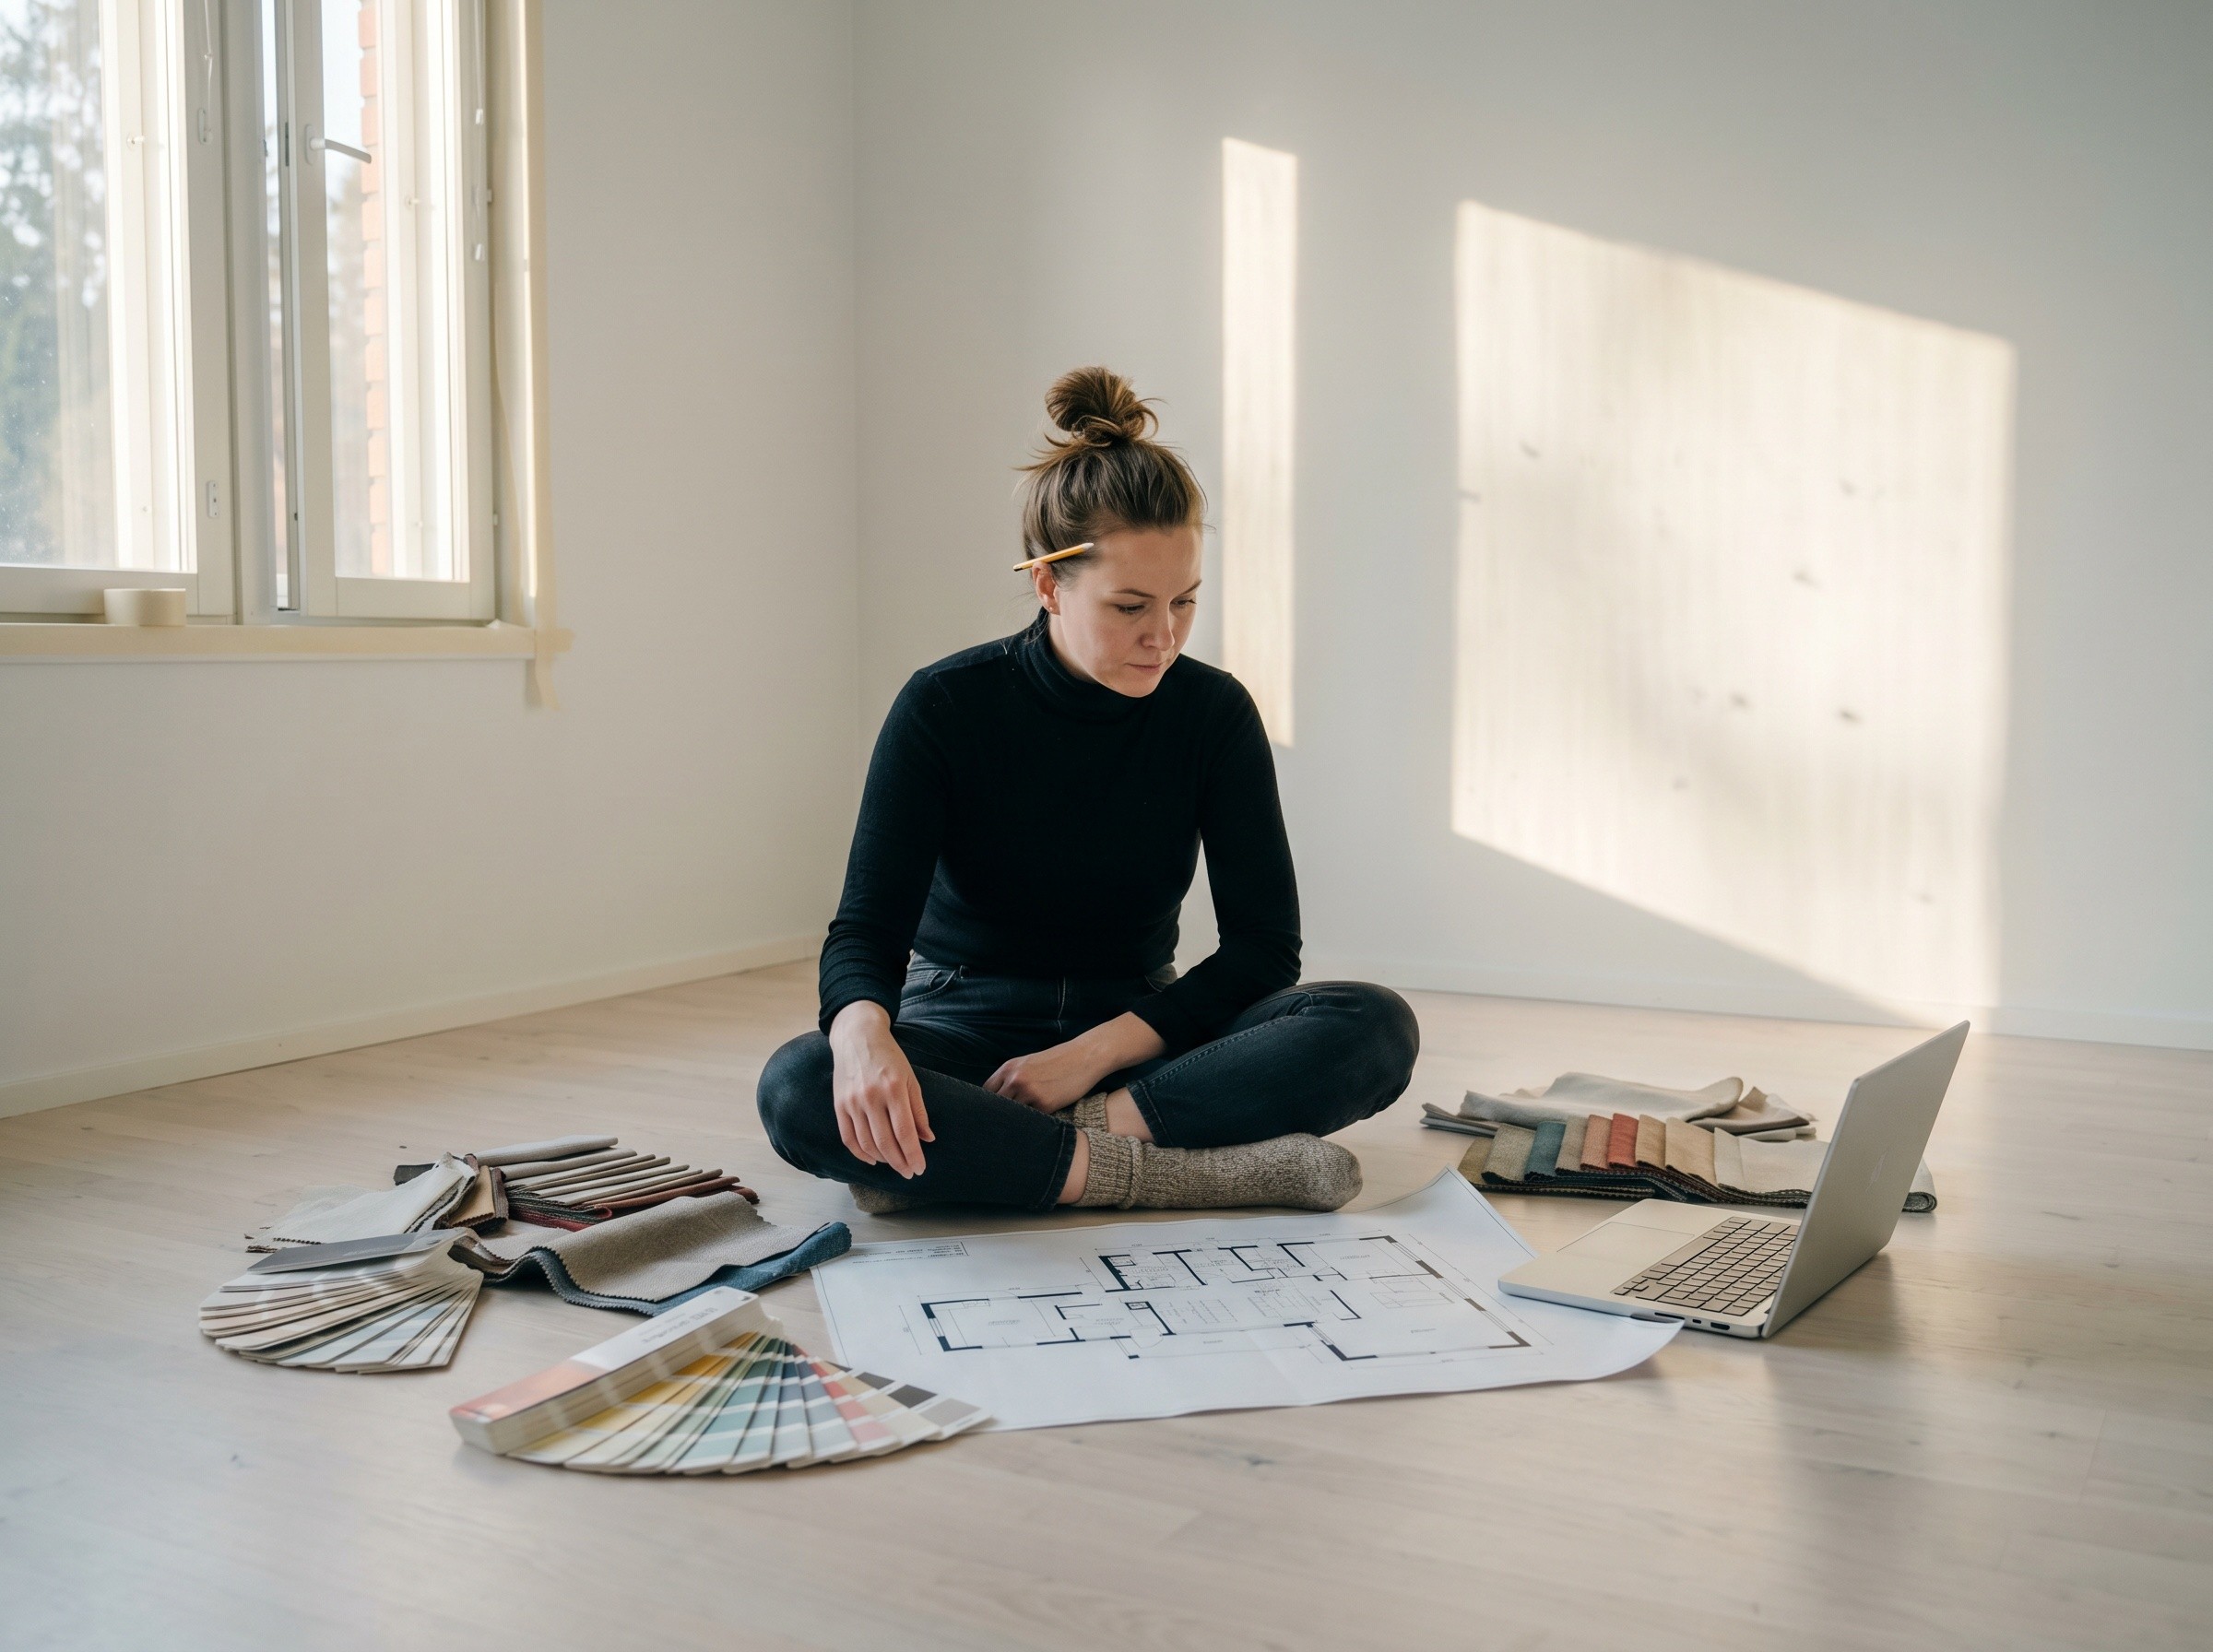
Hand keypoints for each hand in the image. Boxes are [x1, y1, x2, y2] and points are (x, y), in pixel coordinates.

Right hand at [828, 1002, 933, 1177]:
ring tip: (895, 1164)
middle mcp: (871, 1097)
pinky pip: (848, 1138)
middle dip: (900, 1162)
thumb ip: (918, 1110)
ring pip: (867, 1144)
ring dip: (882, 1160)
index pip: (905, 1132)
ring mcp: (852, 1102)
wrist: (857, 1037)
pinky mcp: (839, 1105)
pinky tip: (873, 1159)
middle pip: (885, 1142)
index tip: (920, 1169)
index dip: (913, 1155)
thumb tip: (927, 1138)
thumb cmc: (889, 1057)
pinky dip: (860, 1154)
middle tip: (909, 1172)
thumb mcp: (910, 1078)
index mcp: (893, 1089)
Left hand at [983, 1040, 1110, 1112]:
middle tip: (1001, 1124)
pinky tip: (1036, 1124)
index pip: (986, 1092)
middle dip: (999, 1115)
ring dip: (1016, 1120)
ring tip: (1018, 1127)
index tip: (992, 1112)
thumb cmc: (1058, 1061)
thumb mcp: (1029, 1063)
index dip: (988, 1104)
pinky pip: (1032, 1119)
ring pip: (1013, 1115)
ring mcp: (1029, 1093)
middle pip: (996, 1106)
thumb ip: (1012, 1077)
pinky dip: (1033, 1122)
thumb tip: (999, 1099)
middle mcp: (1015, 1080)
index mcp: (1009, 1068)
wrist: (1084, 1057)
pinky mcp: (1045, 1105)